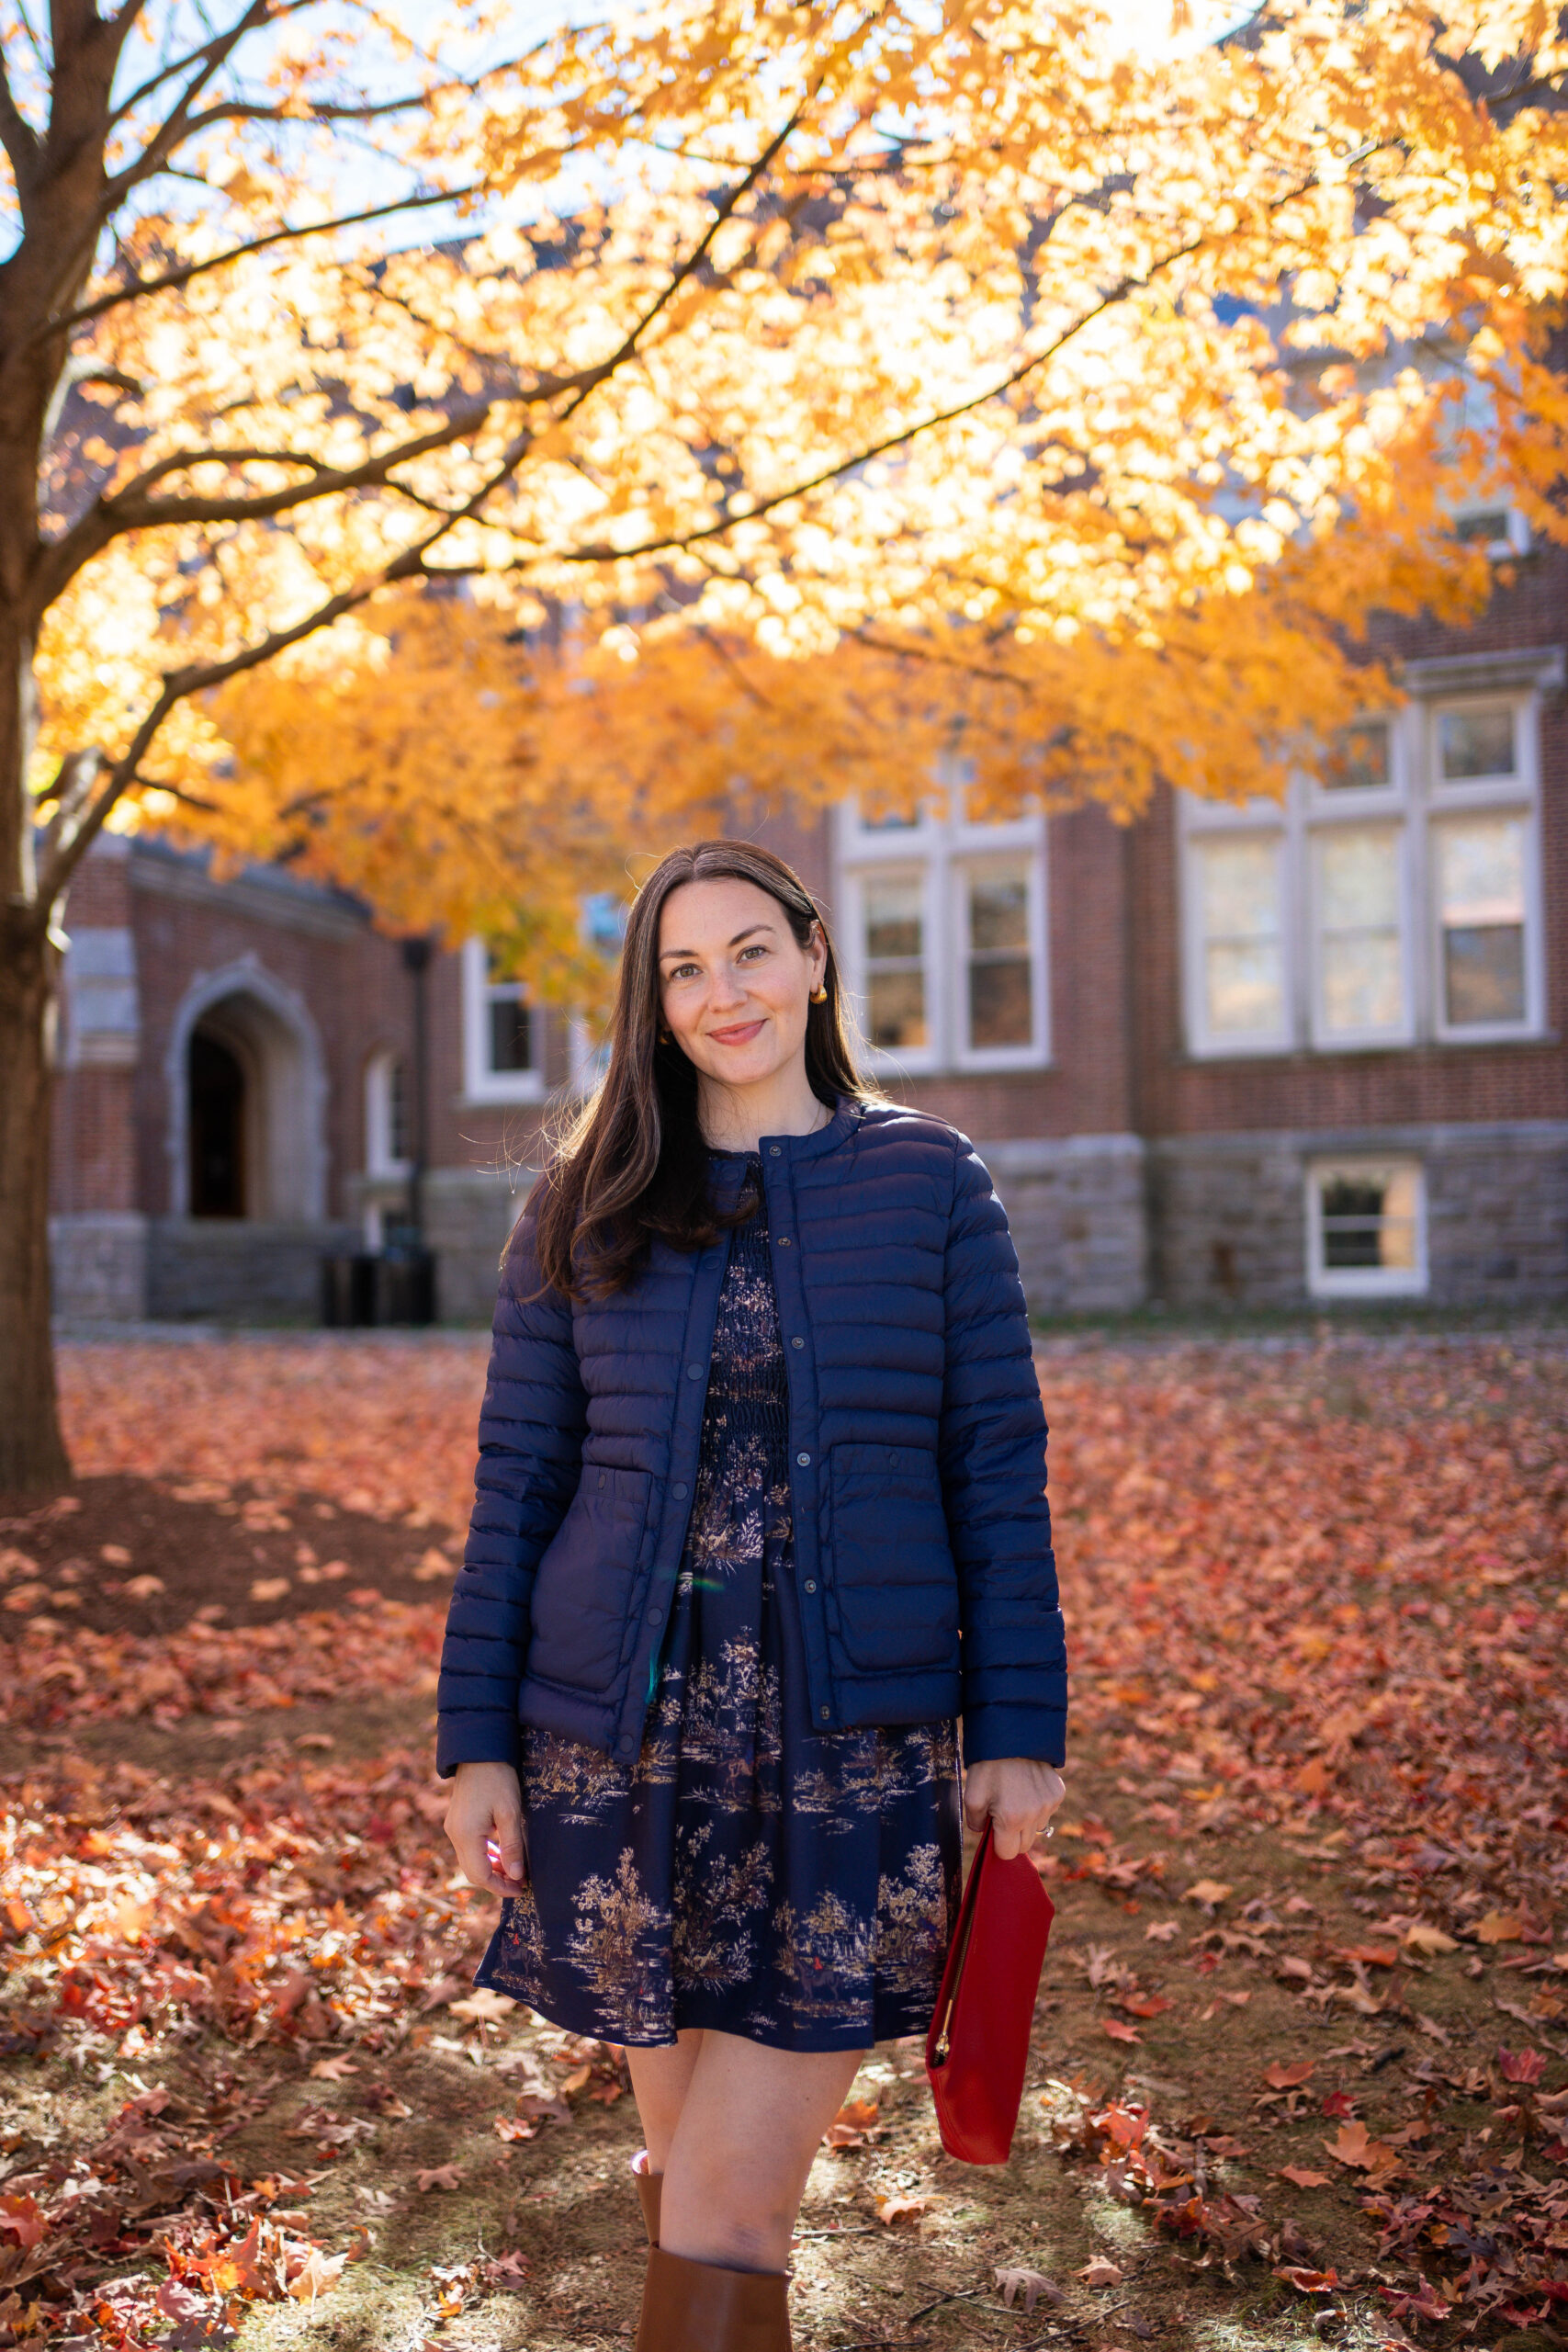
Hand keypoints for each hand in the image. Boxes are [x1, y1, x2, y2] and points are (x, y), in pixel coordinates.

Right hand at [444, 1760, 527, 1894]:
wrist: (478, 1752)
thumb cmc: (497, 1778)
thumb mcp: (509, 1812)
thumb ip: (512, 1846)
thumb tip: (516, 1875)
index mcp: (466, 1835)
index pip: (480, 1875)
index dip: (500, 1887)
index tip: (521, 1889)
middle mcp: (454, 1835)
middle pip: (473, 1872)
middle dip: (496, 1881)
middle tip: (520, 1884)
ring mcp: (453, 1828)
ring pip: (470, 1861)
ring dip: (491, 1869)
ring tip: (514, 1872)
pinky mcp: (456, 1822)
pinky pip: (469, 1848)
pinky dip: (485, 1856)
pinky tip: (501, 1855)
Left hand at [963, 1757, 1065, 1860]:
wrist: (1011, 1734)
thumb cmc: (988, 1766)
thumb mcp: (971, 1795)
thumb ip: (975, 1822)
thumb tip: (984, 1833)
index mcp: (1012, 1819)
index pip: (1008, 1853)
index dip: (998, 1843)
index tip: (994, 1829)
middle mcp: (1035, 1815)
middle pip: (1024, 1845)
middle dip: (1012, 1835)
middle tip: (1002, 1813)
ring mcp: (1049, 1804)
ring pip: (1037, 1828)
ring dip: (1027, 1820)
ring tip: (1015, 1796)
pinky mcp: (1058, 1792)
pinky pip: (1047, 1811)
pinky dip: (1038, 1805)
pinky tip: (1027, 1787)